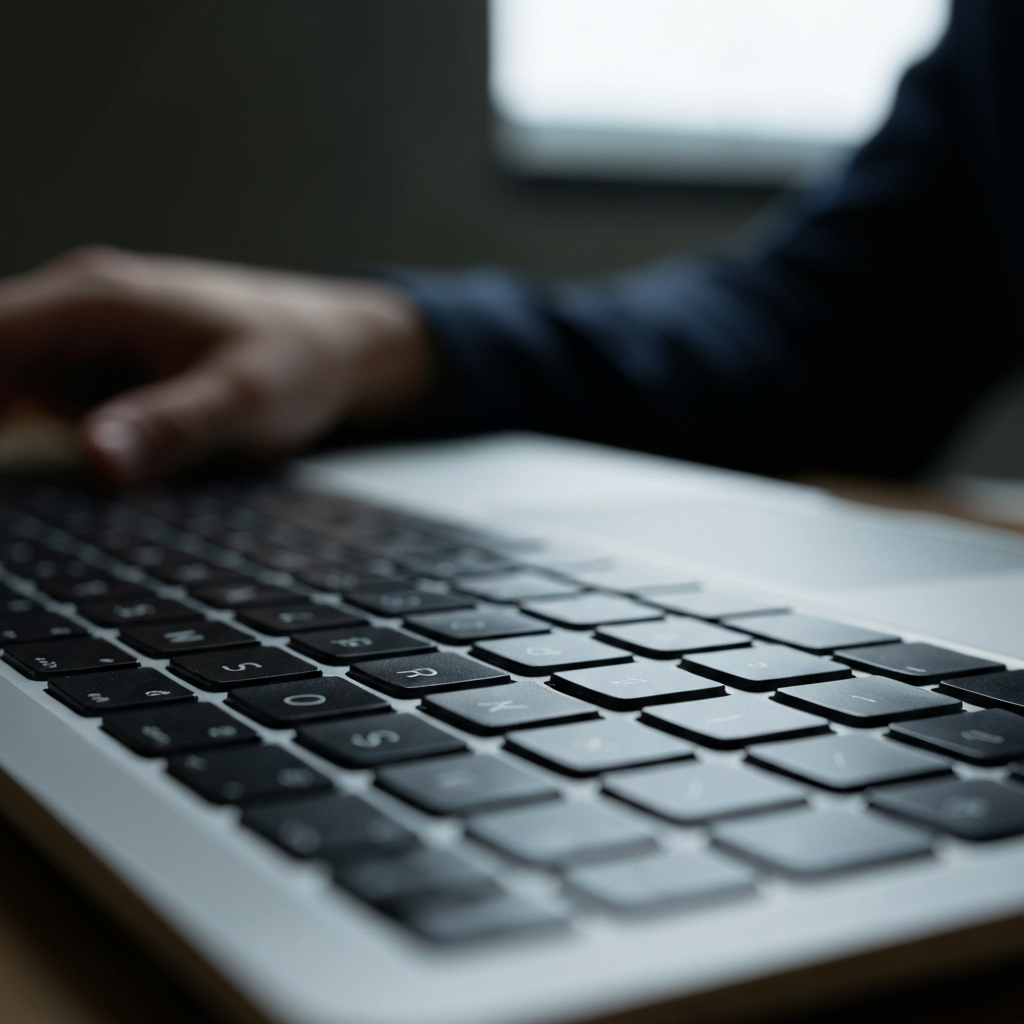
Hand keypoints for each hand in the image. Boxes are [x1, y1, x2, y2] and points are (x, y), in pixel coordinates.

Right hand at [0, 247, 435, 484]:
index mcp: (97, 300)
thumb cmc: (297, 360)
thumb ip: (171, 425)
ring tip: (21, 492)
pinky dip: (17, 431)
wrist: (336, 345)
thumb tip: (96, 460)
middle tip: (10, 492)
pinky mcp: (95, 368)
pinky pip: (31, 396)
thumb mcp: (245, 398)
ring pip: (1, 381)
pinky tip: (32, 475)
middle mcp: (76, 308)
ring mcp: (82, 338)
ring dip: (2, 431)